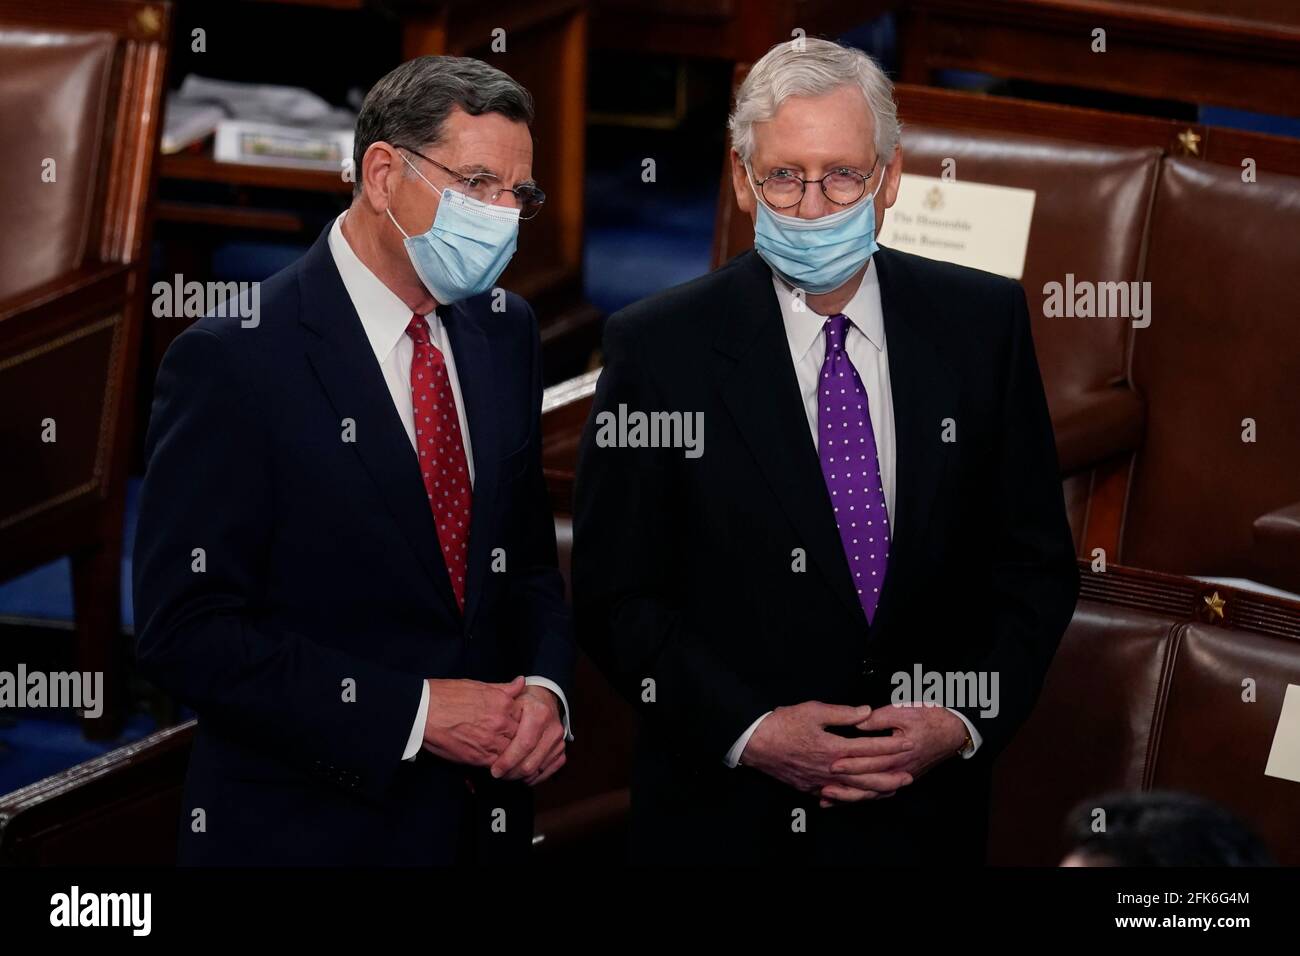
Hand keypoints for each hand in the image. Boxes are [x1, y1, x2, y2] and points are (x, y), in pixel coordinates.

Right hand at [421, 675, 525, 766]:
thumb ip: (504, 688)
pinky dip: (501, 765)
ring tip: (511, 755)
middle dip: (521, 738)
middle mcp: (501, 721)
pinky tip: (499, 763)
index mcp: (502, 701)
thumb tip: (521, 682)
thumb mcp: (478, 685)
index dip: (524, 721)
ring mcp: (491, 740)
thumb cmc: (446, 695)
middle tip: (517, 742)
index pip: (527, 715)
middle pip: (523, 734)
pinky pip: (499, 764)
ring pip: (513, 751)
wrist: (423, 711)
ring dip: (513, 753)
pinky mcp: (479, 757)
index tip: (520, 724)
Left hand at [489, 683, 566, 785]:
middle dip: (512, 773)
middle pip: (531, 762)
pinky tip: (522, 775)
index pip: (524, 745)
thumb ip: (498, 716)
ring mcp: (559, 740)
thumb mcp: (509, 701)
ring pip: (538, 769)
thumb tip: (485, 731)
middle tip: (498, 775)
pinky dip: (534, 777)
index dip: (508, 761)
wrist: (544, 699)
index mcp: (539, 714)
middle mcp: (552, 728)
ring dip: (520, 777)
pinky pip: (549, 771)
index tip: (494, 770)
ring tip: (507, 774)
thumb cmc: (522, 702)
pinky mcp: (561, 750)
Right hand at [740, 701, 914, 801]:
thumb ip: (843, 713)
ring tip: (891, 790)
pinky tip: (860, 796)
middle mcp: (829, 768)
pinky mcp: (809, 787)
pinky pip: (836, 796)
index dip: (889, 746)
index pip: (869, 748)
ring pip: (854, 790)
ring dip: (875, 790)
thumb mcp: (813, 710)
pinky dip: (852, 797)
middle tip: (909, 776)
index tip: (906, 743)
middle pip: (867, 776)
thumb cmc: (782, 724)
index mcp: (833, 748)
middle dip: (890, 776)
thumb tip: (866, 712)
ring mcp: (819, 781)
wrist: (755, 742)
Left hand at [821, 704, 966, 806]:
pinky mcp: (902, 778)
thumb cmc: (930, 718)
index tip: (832, 764)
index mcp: (900, 752)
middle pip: (870, 783)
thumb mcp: (904, 711)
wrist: (953, 731)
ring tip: (829, 798)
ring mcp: (902, 776)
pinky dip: (863, 796)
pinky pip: (881, 792)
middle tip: (824, 785)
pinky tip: (846, 798)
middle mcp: (901, 769)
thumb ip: (879, 718)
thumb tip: (858, 721)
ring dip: (852, 796)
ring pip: (874, 793)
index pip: (871, 762)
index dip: (851, 764)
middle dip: (846, 785)